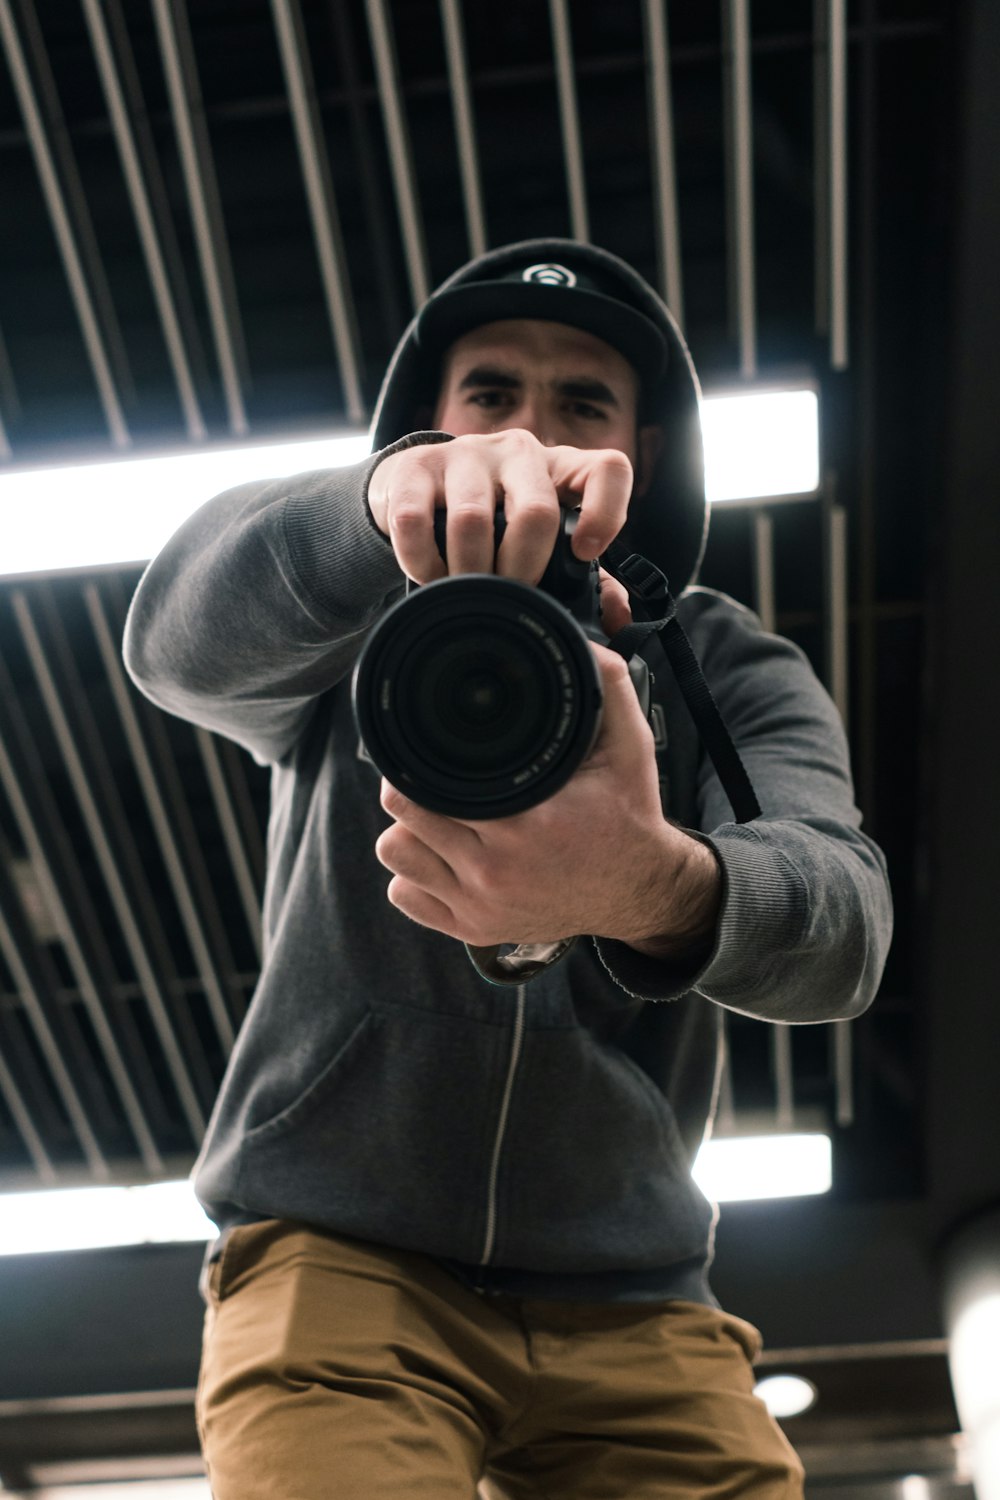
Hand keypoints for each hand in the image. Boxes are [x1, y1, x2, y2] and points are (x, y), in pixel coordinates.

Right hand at [367, 430, 633, 584]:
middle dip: (523, 568)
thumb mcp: (541, 537)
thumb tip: (615, 618)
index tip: (585, 552)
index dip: (606, 512)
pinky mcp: (415, 467)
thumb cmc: (495, 520)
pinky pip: (415, 521)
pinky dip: (423, 562)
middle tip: (510, 594)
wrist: (418, 485)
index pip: (606, 469)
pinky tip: (431, 576)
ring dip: (469, 572)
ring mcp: (465, 453)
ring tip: (467, 593)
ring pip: (472, 520)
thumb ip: (584, 576)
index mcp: (561, 469)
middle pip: (536, 511)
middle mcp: (518, 452)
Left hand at [374, 644, 721, 954]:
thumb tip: (581, 643)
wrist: (640, 890)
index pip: (420, 789)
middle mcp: (496, 872)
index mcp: (525, 826)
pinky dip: (416, 874)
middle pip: (400, 817)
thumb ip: (608, 689)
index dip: (418, 763)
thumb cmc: (628, 815)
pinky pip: (405, 895)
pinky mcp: (473, 931)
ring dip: (411, 831)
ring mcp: (481, 907)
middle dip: (413, 790)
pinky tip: (446, 854)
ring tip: (442, 815)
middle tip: (441, 780)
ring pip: (396, 856)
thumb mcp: (630, 748)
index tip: (434, 753)